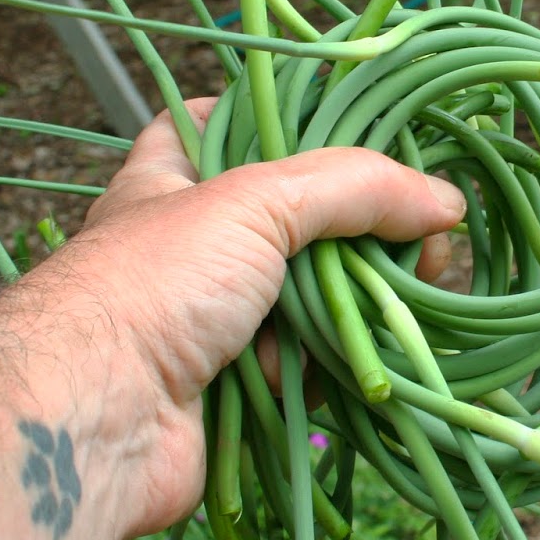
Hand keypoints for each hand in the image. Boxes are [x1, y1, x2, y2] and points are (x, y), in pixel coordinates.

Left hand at [33, 98, 464, 538]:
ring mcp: (217, 321)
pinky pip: (313, 366)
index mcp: (174, 181)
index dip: (283, 118)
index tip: (355, 128)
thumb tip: (447, 202)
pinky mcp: (241, 387)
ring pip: (314, 296)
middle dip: (361, 228)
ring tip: (416, 294)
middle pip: (296, 219)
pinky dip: (348, 362)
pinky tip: (383, 354)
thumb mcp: (255, 201)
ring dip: (363, 300)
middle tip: (424, 236)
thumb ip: (354, 187)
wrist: (92, 421)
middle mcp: (194, 247)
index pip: (223, 123)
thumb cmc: (150, 285)